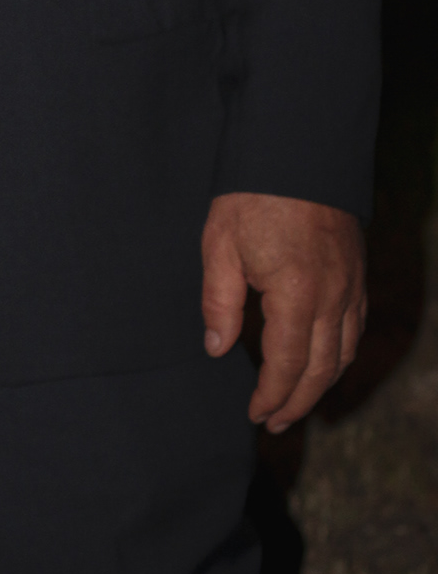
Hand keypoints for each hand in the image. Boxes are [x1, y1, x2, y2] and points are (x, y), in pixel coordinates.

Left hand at [201, 191, 365, 430]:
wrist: (297, 149)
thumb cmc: (253, 195)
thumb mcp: (220, 244)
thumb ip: (219, 301)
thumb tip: (217, 348)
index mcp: (295, 294)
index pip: (287, 363)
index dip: (272, 395)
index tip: (256, 414)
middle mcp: (332, 296)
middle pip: (321, 368)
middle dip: (298, 401)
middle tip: (276, 423)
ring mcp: (350, 285)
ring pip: (344, 352)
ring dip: (322, 383)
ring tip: (297, 403)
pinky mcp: (357, 272)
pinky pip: (355, 327)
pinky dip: (340, 354)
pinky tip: (323, 361)